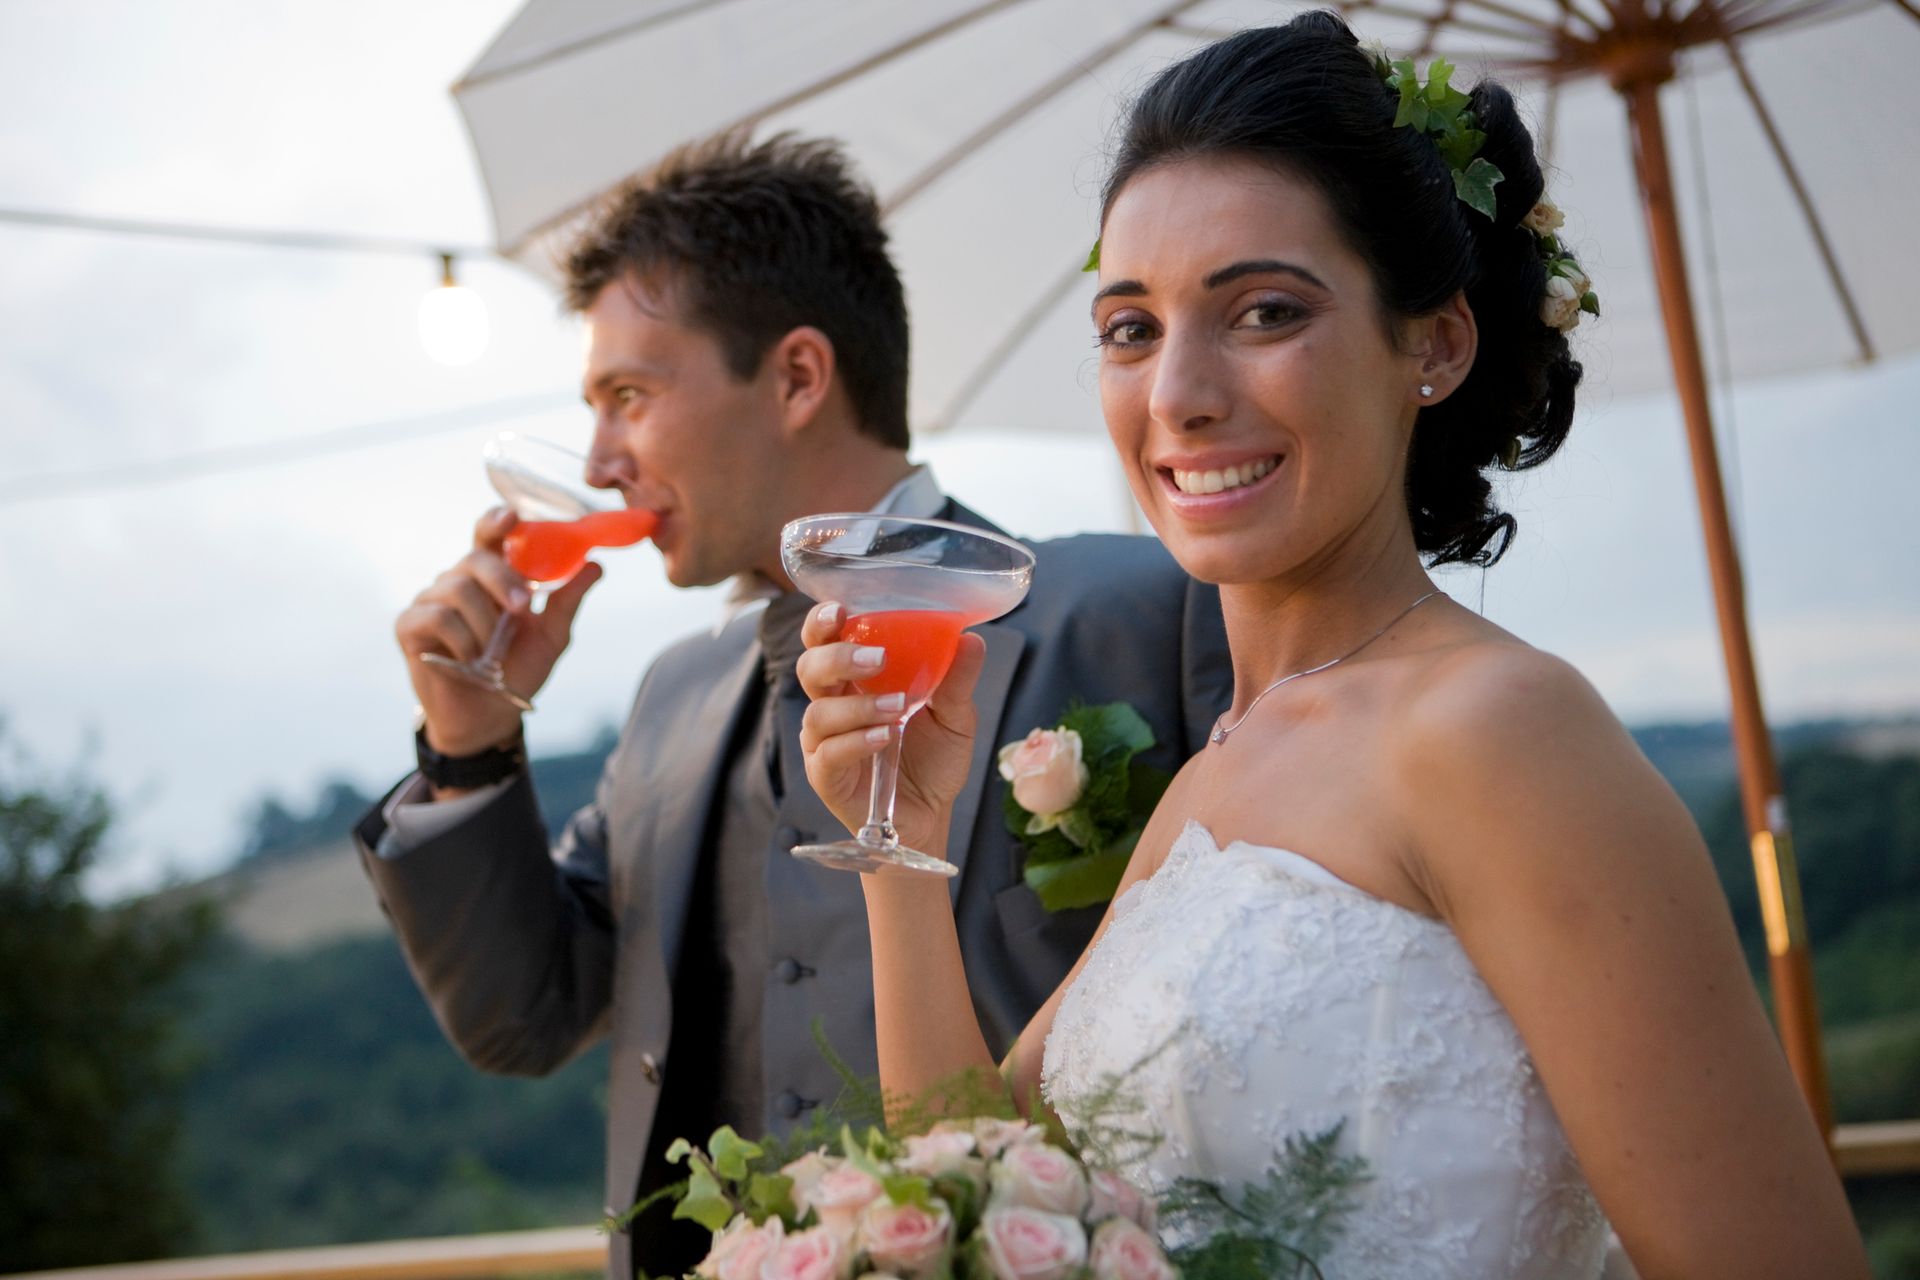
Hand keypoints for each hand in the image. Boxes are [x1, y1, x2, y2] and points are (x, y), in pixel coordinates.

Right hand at [394, 506, 601, 756]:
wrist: (489, 716)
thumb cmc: (517, 670)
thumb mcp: (551, 636)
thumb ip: (568, 601)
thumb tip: (596, 565)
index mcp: (492, 577)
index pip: (489, 535)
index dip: (497, 520)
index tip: (513, 517)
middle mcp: (459, 581)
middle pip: (475, 557)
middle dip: (502, 578)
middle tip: (521, 606)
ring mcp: (430, 601)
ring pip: (457, 587)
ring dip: (484, 622)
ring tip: (490, 651)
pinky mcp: (409, 625)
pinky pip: (437, 616)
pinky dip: (461, 639)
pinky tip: (468, 659)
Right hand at [795, 602, 984, 853]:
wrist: (932, 815)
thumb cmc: (934, 760)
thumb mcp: (956, 716)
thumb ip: (957, 679)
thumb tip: (971, 638)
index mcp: (854, 680)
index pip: (824, 641)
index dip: (822, 623)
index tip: (841, 611)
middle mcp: (832, 705)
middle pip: (809, 668)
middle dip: (837, 657)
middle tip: (877, 658)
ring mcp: (824, 742)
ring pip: (818, 712)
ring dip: (858, 705)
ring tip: (897, 707)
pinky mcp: (827, 777)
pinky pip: (828, 754)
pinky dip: (856, 741)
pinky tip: (884, 737)